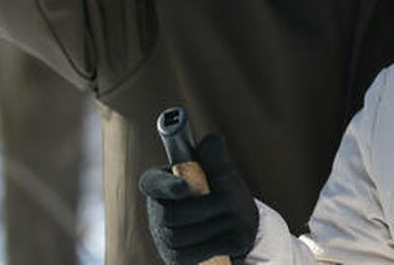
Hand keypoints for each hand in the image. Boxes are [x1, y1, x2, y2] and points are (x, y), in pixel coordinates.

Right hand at [140, 134, 259, 264]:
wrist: (241, 229)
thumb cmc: (228, 195)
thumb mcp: (225, 175)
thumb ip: (215, 158)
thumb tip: (210, 140)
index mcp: (164, 183)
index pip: (152, 183)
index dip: (165, 185)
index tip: (185, 187)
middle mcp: (158, 210)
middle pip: (169, 214)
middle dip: (204, 208)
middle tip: (229, 204)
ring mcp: (163, 237)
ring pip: (180, 236)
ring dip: (215, 226)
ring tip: (233, 220)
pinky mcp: (175, 258)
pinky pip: (190, 255)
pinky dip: (216, 245)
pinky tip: (231, 238)